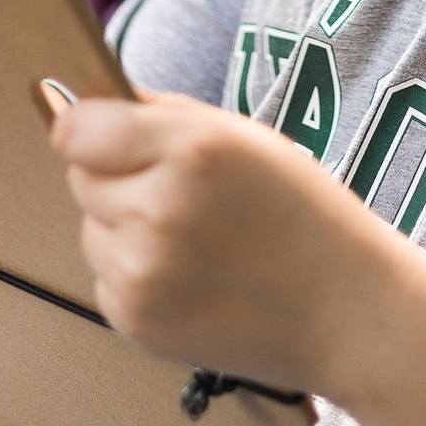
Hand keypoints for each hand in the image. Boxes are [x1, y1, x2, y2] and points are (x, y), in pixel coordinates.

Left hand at [49, 91, 401, 392]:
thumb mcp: (247, 139)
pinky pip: (106, 279)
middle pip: (81, 177)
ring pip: (91, 230)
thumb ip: (165, 115)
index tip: (95, 131)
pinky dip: (135, 277)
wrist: (347, 311)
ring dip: (124, 230)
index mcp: (193, 150)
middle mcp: (161, 209)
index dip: (83, 127)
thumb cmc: (303, 216)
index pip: (78, 129)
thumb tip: (85, 105)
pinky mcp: (137, 320)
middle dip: (116, 178)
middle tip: (180, 194)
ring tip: (195, 242)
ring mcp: (145, 271)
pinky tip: (192, 278)